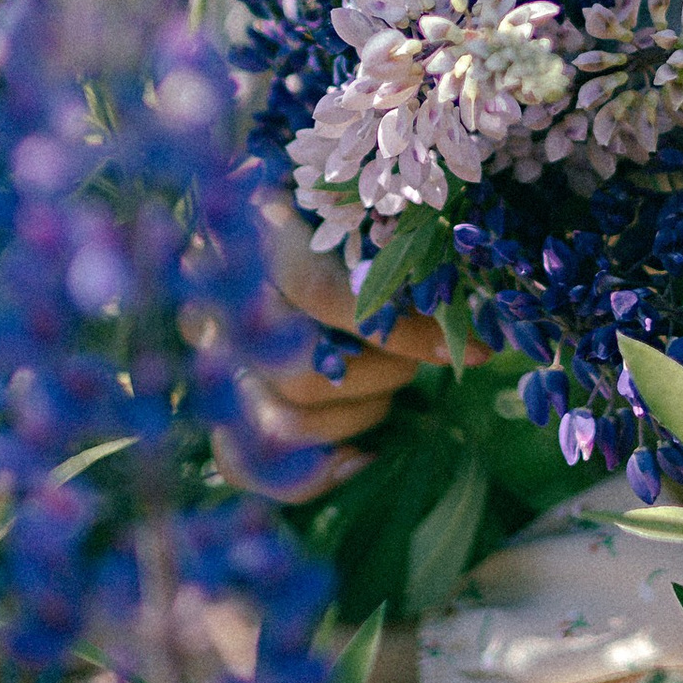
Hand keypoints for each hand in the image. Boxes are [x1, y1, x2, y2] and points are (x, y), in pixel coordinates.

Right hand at [222, 211, 482, 503]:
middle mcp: (217, 301)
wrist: (258, 210)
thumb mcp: (362, 207)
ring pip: (284, 423)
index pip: (318, 293)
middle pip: (303, 373)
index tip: (460, 346)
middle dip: (382, 376)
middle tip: (416, 358)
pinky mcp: (213, 404)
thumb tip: (473, 334)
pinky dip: (312, 475)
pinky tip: (360, 458)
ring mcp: (208, 359)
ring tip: (387, 383)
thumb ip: (397, 250)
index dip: (396, 330)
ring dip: (360, 415)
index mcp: (253, 234)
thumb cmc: (333, 207)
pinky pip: (242, 466)